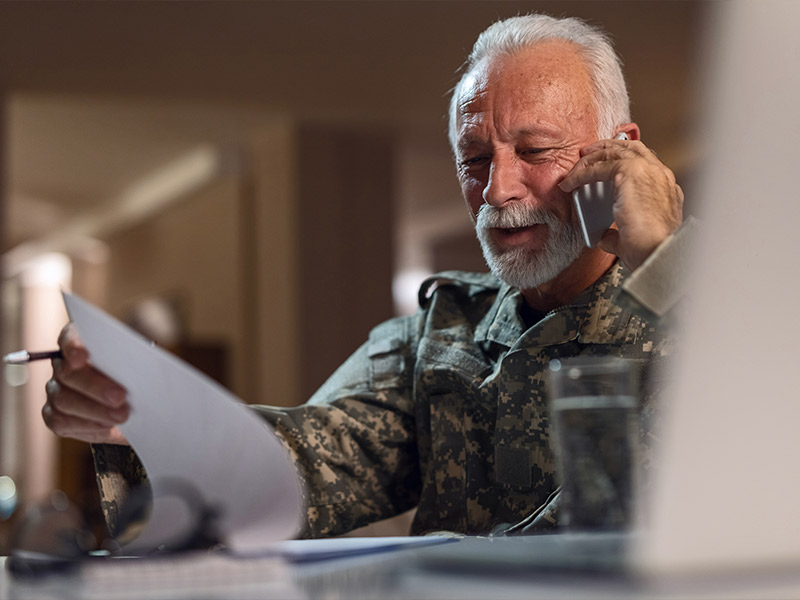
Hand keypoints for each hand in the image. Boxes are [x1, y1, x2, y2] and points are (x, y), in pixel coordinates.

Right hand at [42, 323, 129, 444]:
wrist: (133, 400)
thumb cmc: (136, 373)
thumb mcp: (141, 361)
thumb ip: (136, 358)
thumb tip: (144, 364)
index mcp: (81, 341)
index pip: (70, 337)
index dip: (74, 346)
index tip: (83, 356)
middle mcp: (63, 364)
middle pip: (67, 373)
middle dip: (94, 386)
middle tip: (120, 397)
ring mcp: (56, 389)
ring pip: (63, 400)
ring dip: (95, 410)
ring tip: (122, 416)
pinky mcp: (56, 415)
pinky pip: (62, 422)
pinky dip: (87, 426)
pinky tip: (108, 426)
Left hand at [560, 137, 683, 269]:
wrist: (657, 247)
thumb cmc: (650, 248)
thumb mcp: (634, 236)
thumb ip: (617, 233)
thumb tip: (604, 237)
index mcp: (665, 188)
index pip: (645, 164)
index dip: (624, 160)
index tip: (606, 165)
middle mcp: (660, 174)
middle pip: (631, 149)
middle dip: (607, 148)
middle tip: (588, 154)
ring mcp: (647, 170)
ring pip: (614, 152)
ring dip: (592, 158)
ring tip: (576, 165)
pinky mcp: (630, 172)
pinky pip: (599, 166)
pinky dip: (581, 174)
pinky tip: (569, 183)